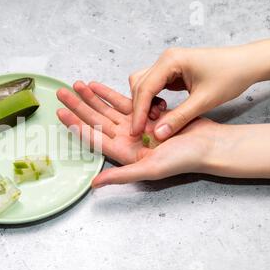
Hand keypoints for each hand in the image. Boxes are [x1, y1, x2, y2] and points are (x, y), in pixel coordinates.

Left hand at [56, 81, 219, 186]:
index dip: (76, 125)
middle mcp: (126, 139)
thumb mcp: (150, 169)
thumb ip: (120, 175)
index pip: (93, 137)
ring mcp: (135, 125)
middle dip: (78, 106)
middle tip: (62, 92)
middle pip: (96, 120)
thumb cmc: (183, 160)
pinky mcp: (145, 114)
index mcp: (123, 153)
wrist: (208, 145)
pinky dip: (110, 93)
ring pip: (107, 109)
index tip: (61, 112)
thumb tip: (94, 185)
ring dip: (91, 97)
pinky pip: (124, 101)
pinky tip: (96, 85)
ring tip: (76, 84)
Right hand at [130, 38, 269, 140]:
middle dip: (139, 108)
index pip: (145, 88)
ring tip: (157, 118)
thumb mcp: (204, 101)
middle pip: (139, 85)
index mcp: (171, 61)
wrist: (247, 64)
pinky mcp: (171, 70)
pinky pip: (153, 86)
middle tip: (144, 128)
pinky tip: (162, 109)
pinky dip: (152, 99)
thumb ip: (179, 118)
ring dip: (144, 103)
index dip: (139, 112)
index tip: (136, 130)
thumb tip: (158, 133)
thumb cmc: (231, 75)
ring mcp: (167, 64)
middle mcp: (165, 59)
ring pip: (143, 85)